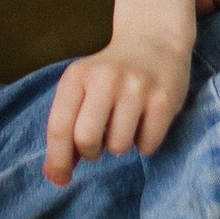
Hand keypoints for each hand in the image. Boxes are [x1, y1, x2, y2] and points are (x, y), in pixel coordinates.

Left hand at [43, 0, 199, 180]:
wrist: (154, 38)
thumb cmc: (110, 74)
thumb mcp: (82, 88)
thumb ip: (66, 128)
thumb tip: (55, 176)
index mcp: (78, 76)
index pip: (59, 127)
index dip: (58, 160)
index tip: (60, 179)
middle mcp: (106, 78)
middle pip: (87, 140)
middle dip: (91, 153)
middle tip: (99, 143)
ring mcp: (137, 87)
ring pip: (119, 146)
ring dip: (120, 145)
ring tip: (125, 124)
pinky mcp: (164, 98)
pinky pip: (148, 145)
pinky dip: (144, 143)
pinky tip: (145, 122)